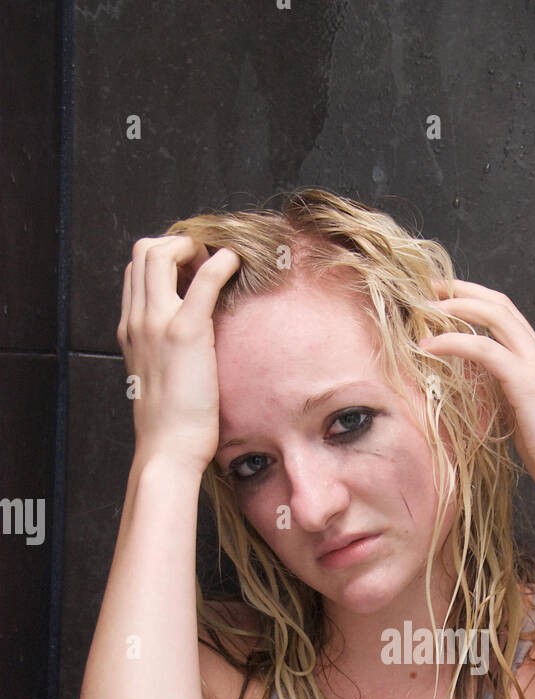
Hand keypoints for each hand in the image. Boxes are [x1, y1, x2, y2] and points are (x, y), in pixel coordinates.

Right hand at [116, 235, 240, 473]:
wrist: (167, 448)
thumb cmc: (170, 424)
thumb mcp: (158, 379)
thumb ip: (163, 354)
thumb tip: (186, 347)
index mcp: (130, 330)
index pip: (135, 272)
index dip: (163, 261)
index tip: (190, 273)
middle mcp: (138, 320)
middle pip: (143, 251)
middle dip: (175, 244)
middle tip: (203, 261)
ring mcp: (157, 323)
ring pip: (160, 253)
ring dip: (192, 246)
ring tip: (217, 262)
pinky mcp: (186, 333)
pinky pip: (203, 280)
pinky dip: (220, 262)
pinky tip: (234, 263)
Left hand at [419, 278, 534, 503]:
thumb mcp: (523, 418)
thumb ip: (505, 397)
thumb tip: (479, 392)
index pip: (506, 316)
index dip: (475, 301)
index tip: (445, 298)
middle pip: (499, 305)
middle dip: (462, 291)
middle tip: (429, 287)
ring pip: (494, 316)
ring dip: (455, 307)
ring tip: (423, 306)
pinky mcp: (526, 382)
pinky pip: (484, 349)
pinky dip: (453, 342)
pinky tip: (429, 345)